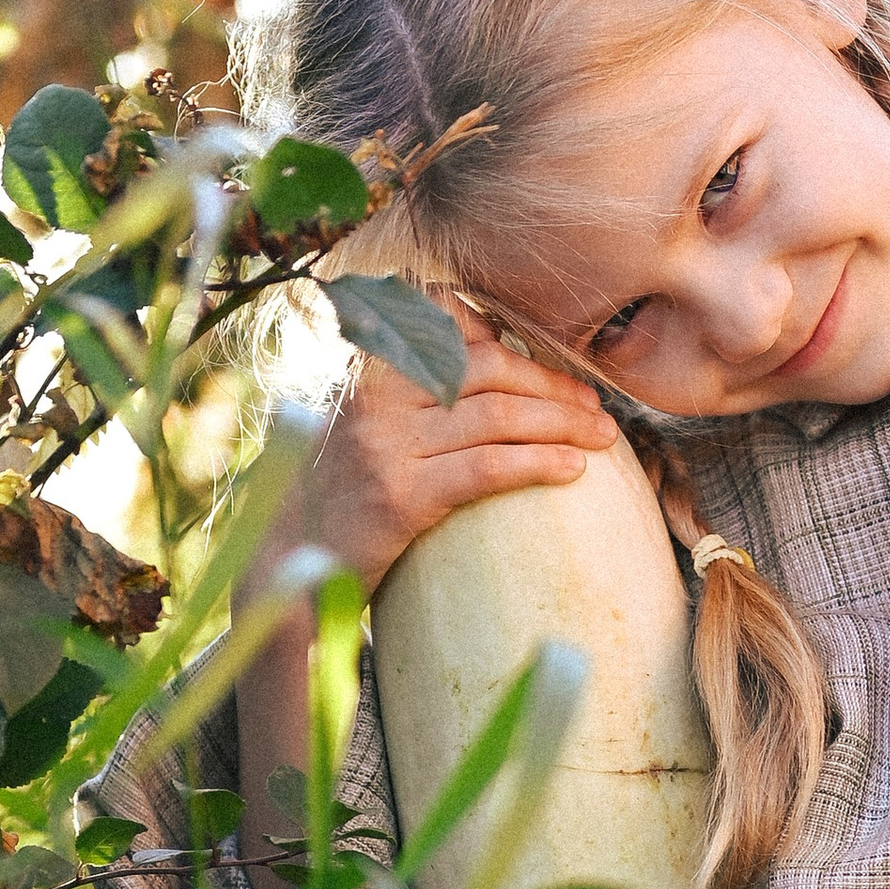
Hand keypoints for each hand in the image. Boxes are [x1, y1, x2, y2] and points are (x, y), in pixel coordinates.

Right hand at [252, 310, 621, 607]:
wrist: (289, 561)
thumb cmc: (341, 495)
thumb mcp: (365, 426)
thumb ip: (411, 390)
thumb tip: (486, 350)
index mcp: (370, 370)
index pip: (450, 327)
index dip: (513, 344)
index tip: (557, 373)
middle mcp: (375, 397)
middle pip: (487, 369)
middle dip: (553, 387)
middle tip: (595, 411)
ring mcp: (385, 444)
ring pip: (496, 416)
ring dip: (562, 424)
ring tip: (601, 438)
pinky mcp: (399, 496)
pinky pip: (487, 468)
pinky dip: (539, 463)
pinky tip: (573, 471)